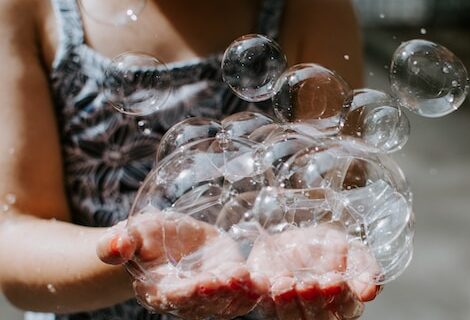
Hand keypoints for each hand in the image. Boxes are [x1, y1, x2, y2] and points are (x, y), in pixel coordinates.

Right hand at [97, 207, 262, 319]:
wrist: (165, 241)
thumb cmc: (144, 238)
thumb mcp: (132, 233)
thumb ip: (118, 243)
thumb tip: (112, 246)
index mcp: (159, 291)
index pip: (174, 297)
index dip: (189, 292)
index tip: (203, 282)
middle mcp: (186, 299)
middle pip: (205, 303)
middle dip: (221, 293)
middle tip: (235, 278)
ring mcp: (211, 294)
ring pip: (228, 302)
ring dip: (242, 293)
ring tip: (253, 279)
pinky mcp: (229, 283)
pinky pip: (245, 292)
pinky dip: (256, 289)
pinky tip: (269, 280)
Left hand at [247, 223, 380, 319]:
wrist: (291, 232)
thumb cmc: (324, 245)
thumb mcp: (349, 248)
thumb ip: (364, 267)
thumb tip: (370, 291)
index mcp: (343, 301)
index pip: (347, 307)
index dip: (342, 296)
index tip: (334, 280)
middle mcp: (318, 311)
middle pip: (318, 318)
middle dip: (313, 302)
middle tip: (308, 284)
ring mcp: (290, 310)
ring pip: (290, 317)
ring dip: (286, 303)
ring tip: (283, 284)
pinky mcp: (266, 303)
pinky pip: (260, 305)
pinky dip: (258, 293)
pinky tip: (260, 280)